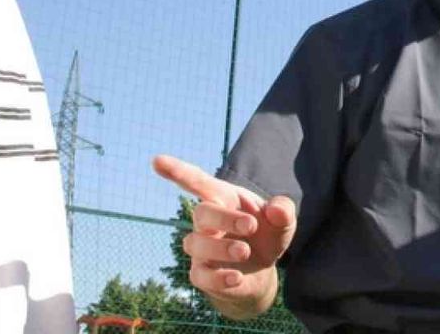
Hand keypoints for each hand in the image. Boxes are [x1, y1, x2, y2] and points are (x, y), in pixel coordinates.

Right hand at [152, 155, 296, 308]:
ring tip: (245, 251)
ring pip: (195, 244)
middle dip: (224, 218)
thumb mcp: (283, 221)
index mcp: (224, 199)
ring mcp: (201, 248)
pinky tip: (237, 277)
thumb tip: (275, 210)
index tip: (157, 161)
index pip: (198, 182)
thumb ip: (283, 210)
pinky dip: (218, 277)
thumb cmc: (267, 235)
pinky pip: (200, 275)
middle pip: (201, 213)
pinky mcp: (202, 275)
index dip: (177, 171)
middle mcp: (207, 222)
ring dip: (220, 247)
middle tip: (251, 226)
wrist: (263, 271)